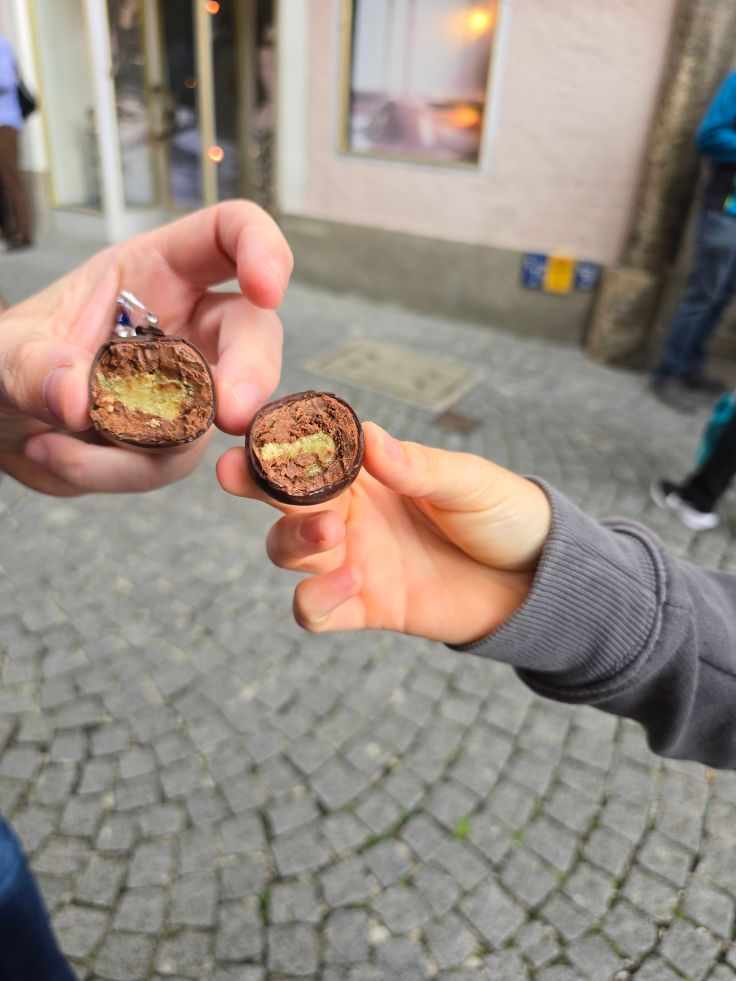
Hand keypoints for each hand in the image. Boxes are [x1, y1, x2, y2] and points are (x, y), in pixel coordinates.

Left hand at [0, 202, 291, 494]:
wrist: (2, 420)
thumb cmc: (13, 361)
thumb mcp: (4, 352)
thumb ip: (31, 366)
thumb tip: (75, 398)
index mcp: (155, 270)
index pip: (229, 236)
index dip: (262, 250)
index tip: (268, 289)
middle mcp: (185, 324)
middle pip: (254, 332)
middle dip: (252, 372)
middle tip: (233, 415)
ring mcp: (188, 385)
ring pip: (218, 413)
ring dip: (144, 443)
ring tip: (52, 442)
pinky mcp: (176, 439)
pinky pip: (170, 462)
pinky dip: (110, 471)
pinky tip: (54, 454)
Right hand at [217, 422, 551, 645]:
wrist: (536, 580)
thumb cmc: (504, 516)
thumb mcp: (469, 482)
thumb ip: (419, 466)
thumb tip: (368, 437)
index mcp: (370, 474)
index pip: (310, 450)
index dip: (277, 440)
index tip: (253, 428)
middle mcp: (350, 514)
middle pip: (281, 497)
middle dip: (254, 483)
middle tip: (238, 472)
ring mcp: (353, 560)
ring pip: (286, 549)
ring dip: (293, 538)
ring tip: (333, 533)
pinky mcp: (365, 606)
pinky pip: (314, 610)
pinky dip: (316, 598)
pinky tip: (351, 581)